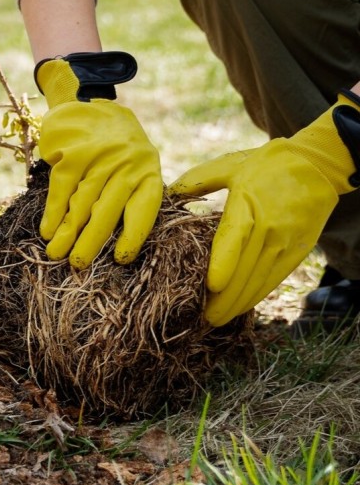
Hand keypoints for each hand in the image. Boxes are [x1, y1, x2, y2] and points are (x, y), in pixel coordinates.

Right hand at [35, 52, 163, 267]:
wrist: (87, 102)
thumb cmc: (113, 146)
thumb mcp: (133, 164)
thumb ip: (129, 195)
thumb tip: (116, 242)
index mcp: (147, 171)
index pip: (144, 208)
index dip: (133, 235)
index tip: (120, 259)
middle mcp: (126, 164)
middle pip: (108, 210)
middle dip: (91, 241)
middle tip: (78, 265)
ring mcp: (98, 157)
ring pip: (82, 202)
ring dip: (67, 231)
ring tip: (56, 254)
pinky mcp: (73, 151)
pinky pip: (62, 188)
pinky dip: (53, 211)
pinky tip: (47, 231)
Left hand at [171, 92, 359, 325]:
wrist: (316, 167)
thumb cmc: (266, 164)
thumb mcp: (230, 165)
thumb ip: (198, 179)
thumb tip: (167, 192)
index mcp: (249, 204)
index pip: (236, 238)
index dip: (224, 264)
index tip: (211, 285)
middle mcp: (269, 229)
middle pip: (245, 269)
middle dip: (224, 298)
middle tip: (202, 318)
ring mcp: (285, 243)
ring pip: (260, 280)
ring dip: (238, 303)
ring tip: (216, 320)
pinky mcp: (296, 252)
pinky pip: (273, 279)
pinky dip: (256, 295)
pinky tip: (240, 306)